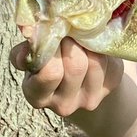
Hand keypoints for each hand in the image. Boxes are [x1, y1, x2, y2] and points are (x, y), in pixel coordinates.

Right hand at [10, 30, 124, 117]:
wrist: (77, 74)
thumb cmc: (49, 61)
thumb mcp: (33, 57)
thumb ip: (26, 48)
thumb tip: (30, 31)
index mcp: (37, 95)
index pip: (50, 73)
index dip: (53, 49)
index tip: (52, 35)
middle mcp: (64, 105)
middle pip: (76, 66)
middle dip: (72, 42)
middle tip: (69, 32)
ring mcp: (89, 99)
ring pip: (95, 61)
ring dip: (88, 43)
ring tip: (80, 37)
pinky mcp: (110, 87)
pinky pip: (110, 60)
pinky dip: (103, 48)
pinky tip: (94, 47)